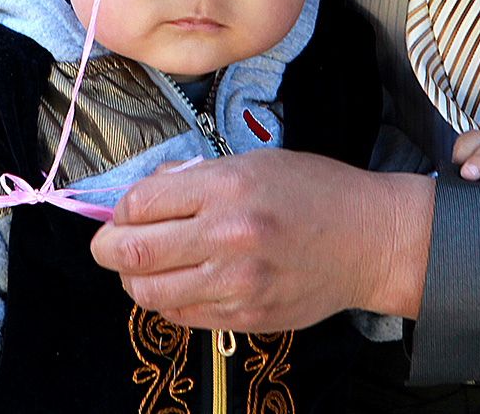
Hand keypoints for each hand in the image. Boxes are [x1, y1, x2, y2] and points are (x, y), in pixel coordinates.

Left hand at [90, 149, 434, 331]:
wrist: (371, 240)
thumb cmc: (316, 192)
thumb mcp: (254, 162)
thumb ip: (195, 177)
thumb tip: (144, 194)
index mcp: (227, 187)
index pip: (138, 204)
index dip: (119, 209)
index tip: (123, 212)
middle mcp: (227, 236)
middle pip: (131, 252)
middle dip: (108, 248)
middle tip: (110, 244)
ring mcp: (236, 283)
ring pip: (147, 292)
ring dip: (135, 278)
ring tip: (147, 265)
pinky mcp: (246, 316)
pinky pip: (180, 316)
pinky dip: (168, 300)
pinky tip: (182, 282)